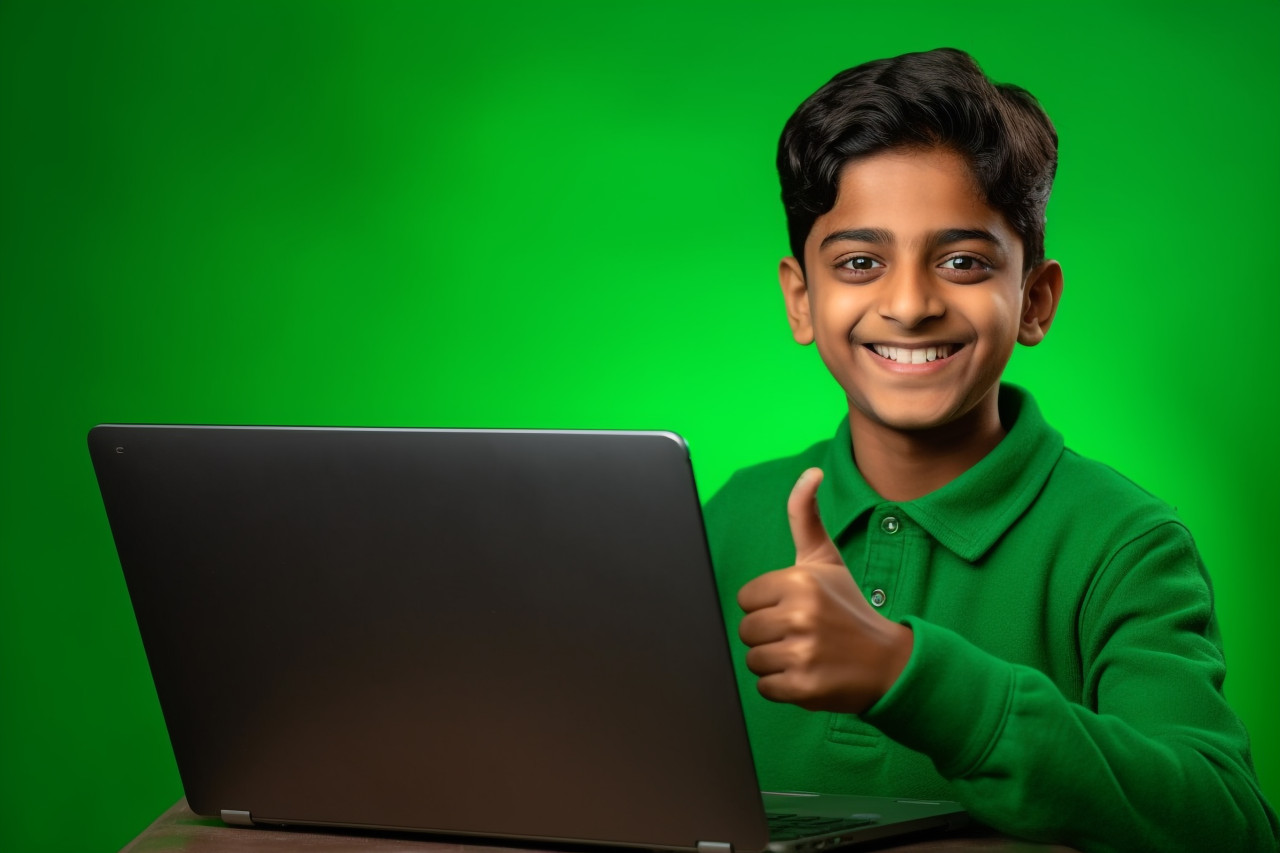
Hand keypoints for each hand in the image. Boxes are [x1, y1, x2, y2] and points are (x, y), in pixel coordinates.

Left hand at [736, 468, 912, 713]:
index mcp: (799, 580)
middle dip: (769, 636)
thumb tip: (811, 472)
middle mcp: (800, 614)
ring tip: (806, 654)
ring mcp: (802, 651)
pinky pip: (765, 688)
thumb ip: (806, 516)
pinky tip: (808, 675)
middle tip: (802, 635)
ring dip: (775, 662)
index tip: (794, 610)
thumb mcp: (827, 559)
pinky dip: (782, 687)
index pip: (747, 599)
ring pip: (753, 660)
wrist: (890, 662)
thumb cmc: (850, 608)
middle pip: (746, 631)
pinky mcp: (804, 686)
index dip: (767, 607)